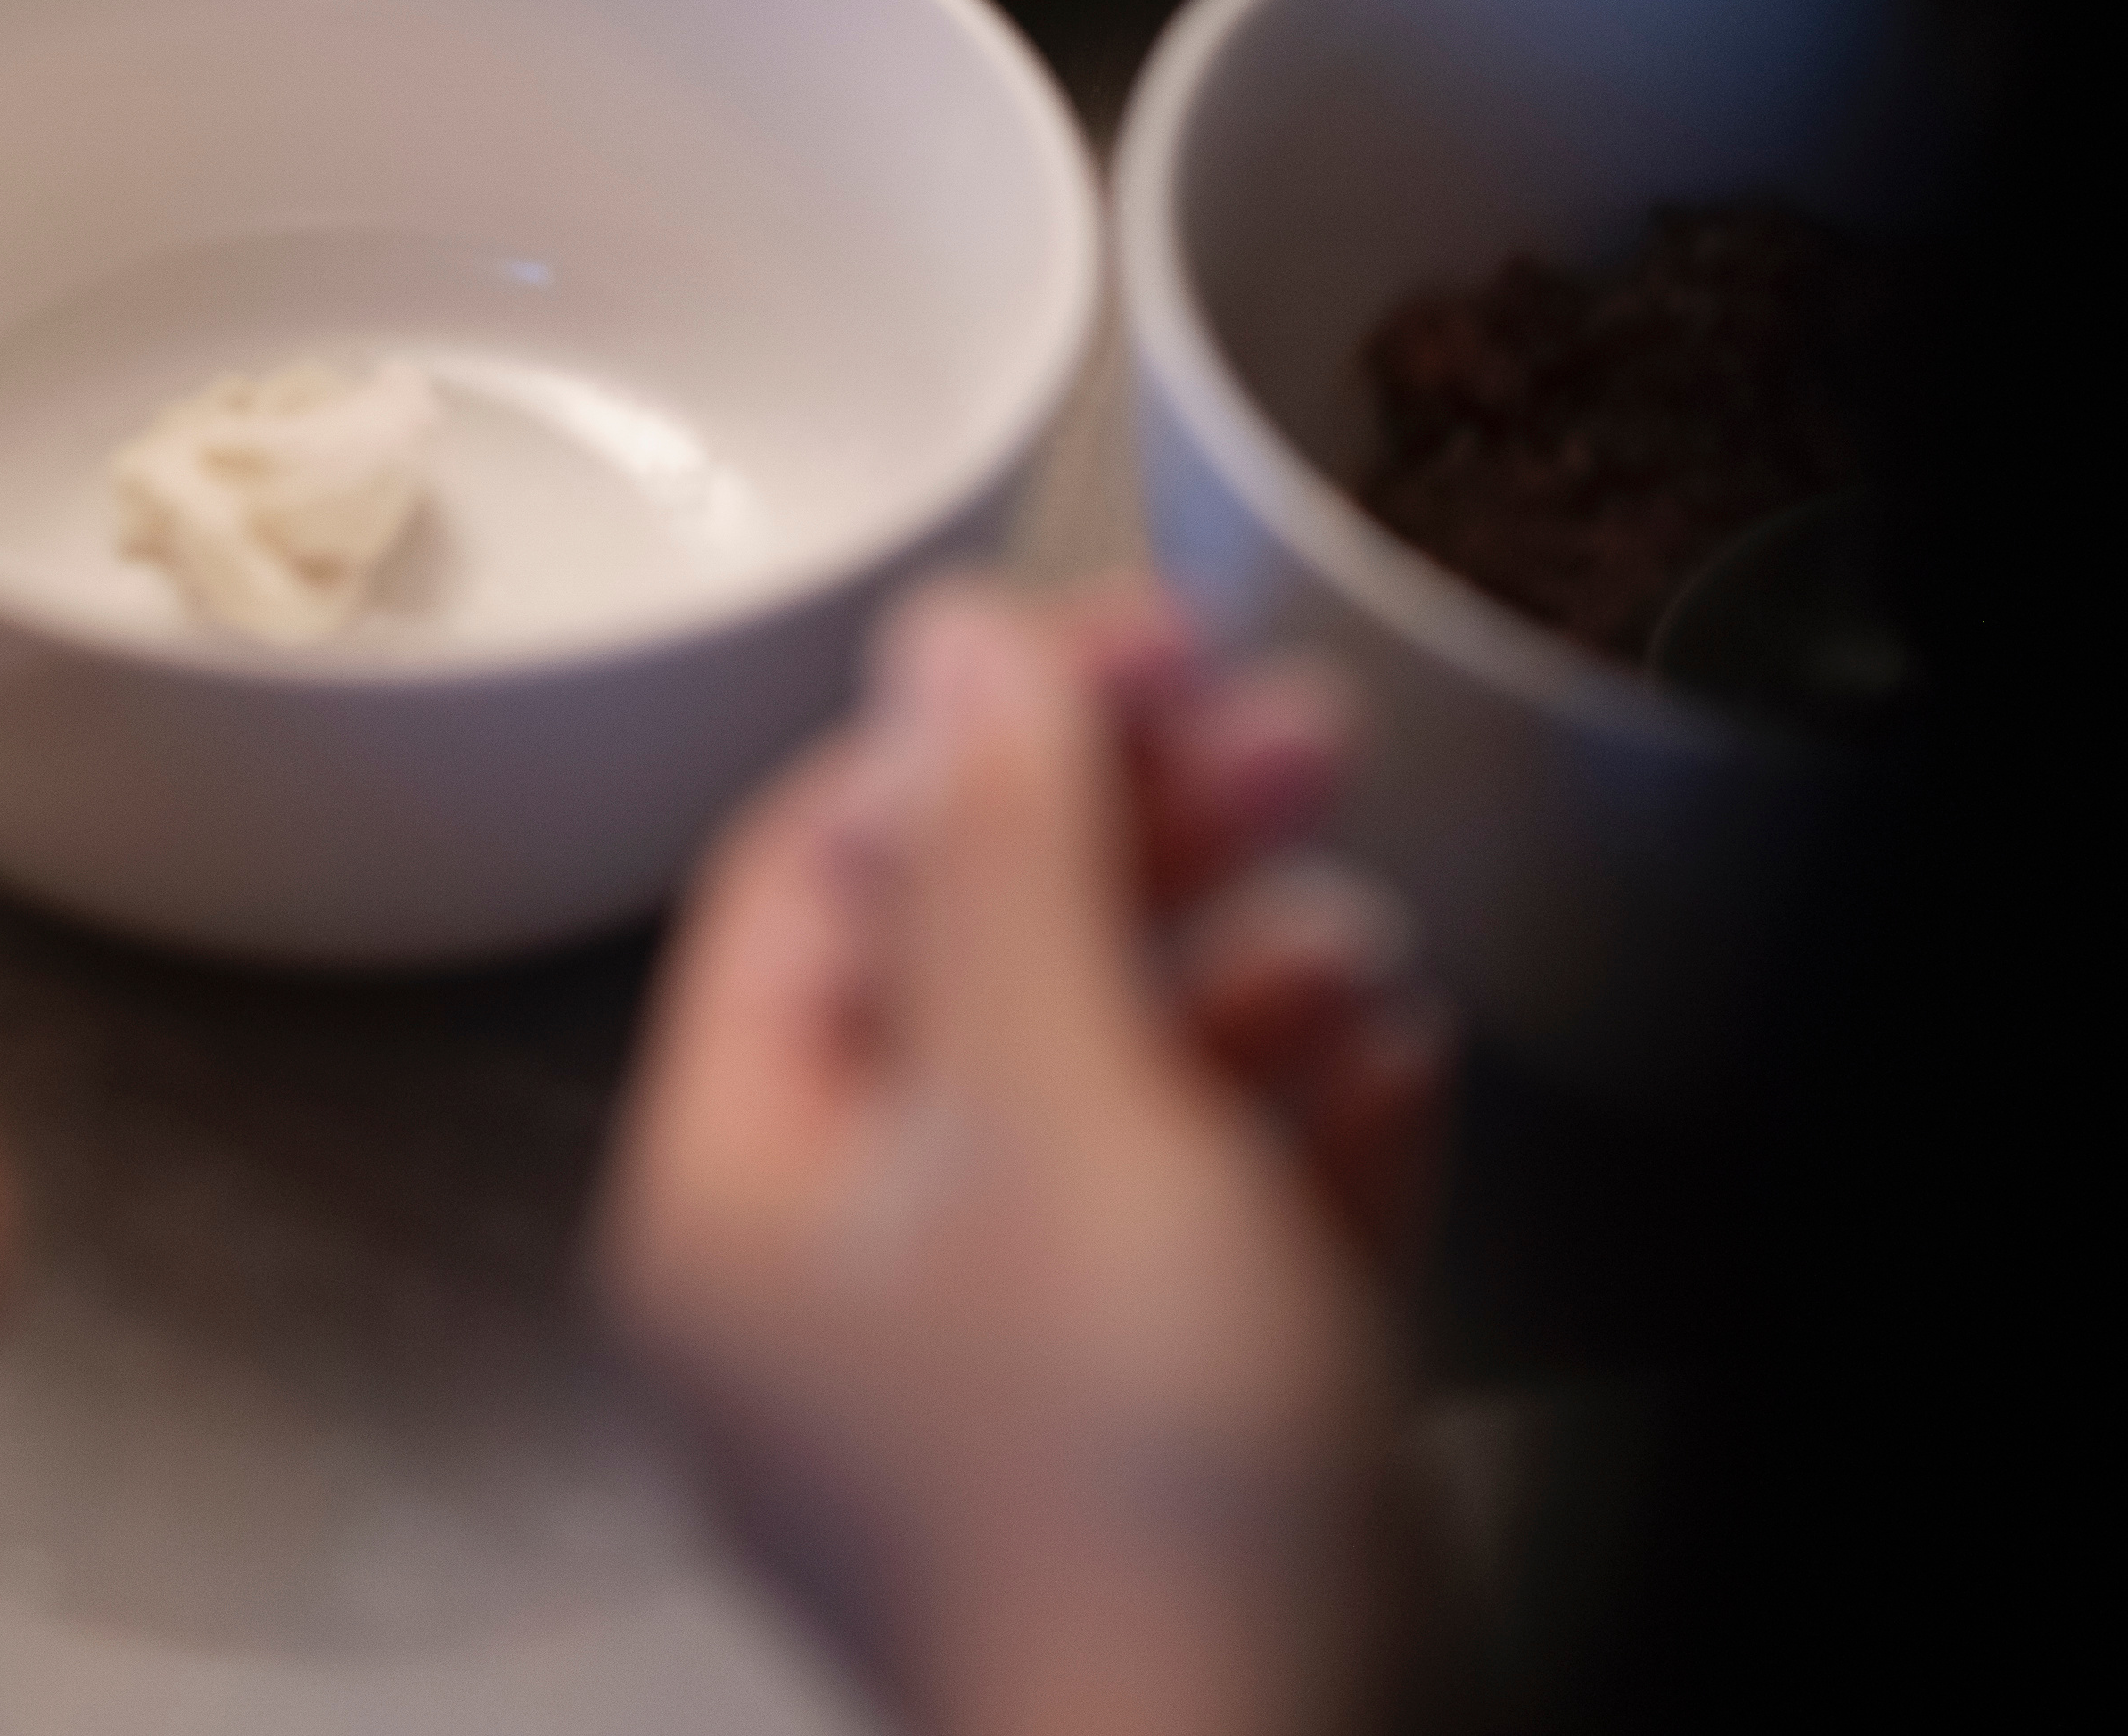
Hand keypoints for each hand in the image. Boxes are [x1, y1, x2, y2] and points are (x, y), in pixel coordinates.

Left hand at [602, 582, 1443, 1735]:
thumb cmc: (1120, 1493)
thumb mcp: (1056, 1099)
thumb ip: (1003, 852)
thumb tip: (947, 643)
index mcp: (732, 1200)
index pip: (813, 879)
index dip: (980, 730)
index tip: (1138, 636)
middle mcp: (834, 1297)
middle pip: (974, 978)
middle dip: (1141, 842)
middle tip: (1291, 725)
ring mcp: (997, 1393)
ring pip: (1108, 1106)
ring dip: (1244, 984)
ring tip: (1363, 925)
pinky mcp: (1154, 1469)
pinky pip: (1211, 1247)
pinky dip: (1301, 1144)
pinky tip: (1395, 1069)